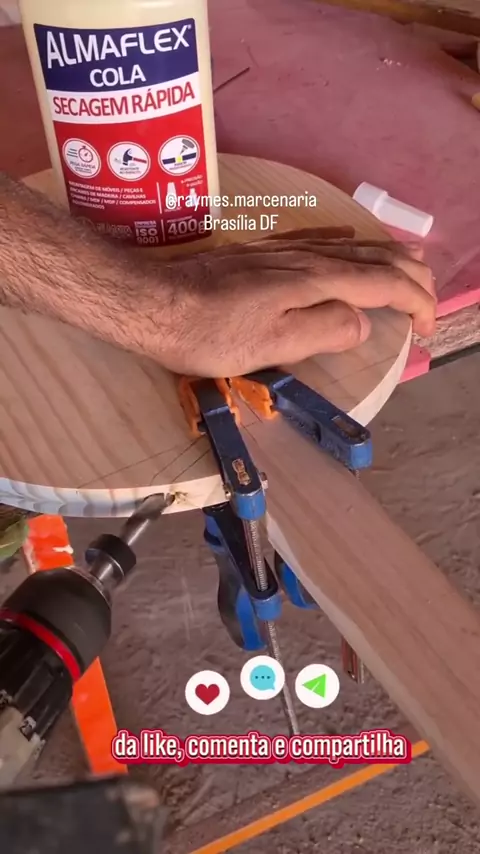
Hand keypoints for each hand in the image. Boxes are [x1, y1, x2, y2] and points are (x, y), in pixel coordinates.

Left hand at [147, 227, 435, 376]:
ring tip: (411, 260)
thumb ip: (323, 331)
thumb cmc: (208, 334)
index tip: (426, 327)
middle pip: (373, 257)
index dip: (414, 302)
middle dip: (410, 275)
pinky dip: (346, 240)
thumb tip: (362, 323)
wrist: (152, 303)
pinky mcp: (261, 252)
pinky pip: (317, 237)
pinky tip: (347, 238)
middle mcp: (305, 258)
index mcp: (315, 282)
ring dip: (386, 253)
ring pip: (349, 244)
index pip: (382, 284)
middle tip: (429, 297)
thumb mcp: (270, 346)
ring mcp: (282, 250)